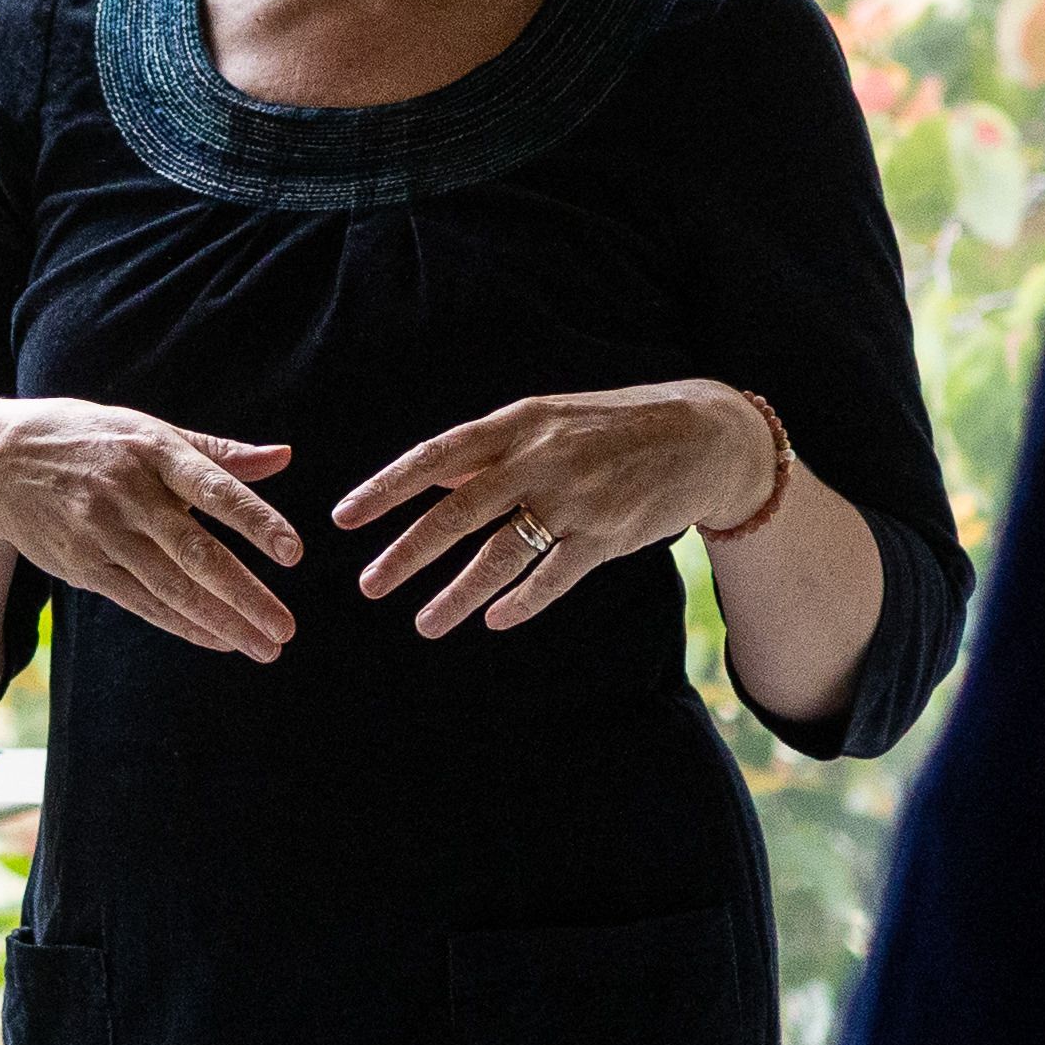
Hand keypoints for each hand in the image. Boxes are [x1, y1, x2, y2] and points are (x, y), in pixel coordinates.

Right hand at [0, 395, 306, 664]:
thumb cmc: (87, 439)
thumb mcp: (147, 429)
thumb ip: (218, 450)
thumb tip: (285, 456)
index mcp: (152, 449)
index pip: (214, 486)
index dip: (255, 519)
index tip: (293, 552)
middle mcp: (127, 493)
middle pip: (195, 551)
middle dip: (245, 595)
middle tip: (286, 628)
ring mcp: (102, 534)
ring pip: (171, 587)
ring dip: (221, 622)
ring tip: (263, 646)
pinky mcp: (84, 566)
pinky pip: (142, 602)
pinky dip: (184, 624)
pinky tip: (220, 640)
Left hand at [336, 380, 794, 636]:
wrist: (700, 436)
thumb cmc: (611, 428)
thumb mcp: (547, 421)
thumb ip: (490, 451)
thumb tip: (431, 478)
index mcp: (518, 424)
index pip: (436, 456)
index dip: (387, 487)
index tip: (344, 516)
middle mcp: (541, 459)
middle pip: (459, 511)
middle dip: (408, 552)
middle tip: (369, 585)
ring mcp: (576, 499)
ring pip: (502, 554)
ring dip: (458, 594)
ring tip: (423, 623)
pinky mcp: (608, 535)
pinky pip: (554, 576)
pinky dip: (522, 601)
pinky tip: (494, 621)